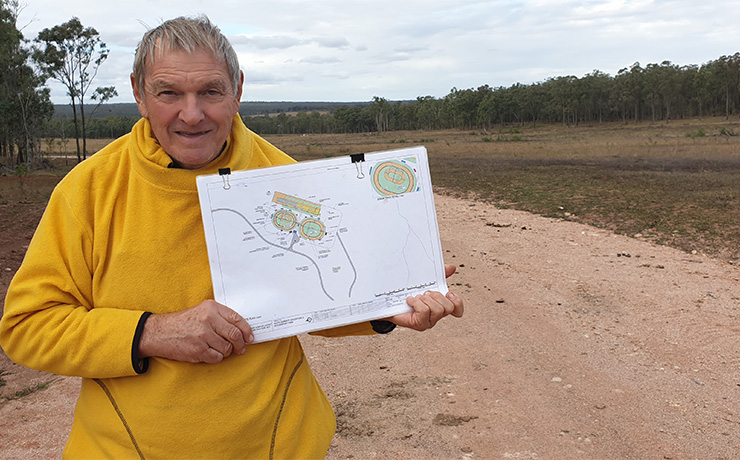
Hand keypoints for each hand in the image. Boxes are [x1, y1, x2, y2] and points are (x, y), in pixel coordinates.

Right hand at [138, 300, 253, 363]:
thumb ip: (220, 317)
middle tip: (240, 349)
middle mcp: (208, 320)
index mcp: (211, 308)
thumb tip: (242, 330)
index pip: (237, 319)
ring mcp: (202, 336)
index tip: (250, 338)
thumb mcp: (202, 311)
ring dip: (227, 352)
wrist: (159, 332)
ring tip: (220, 349)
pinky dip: (217, 358)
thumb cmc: (183, 323)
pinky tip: (210, 353)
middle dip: (240, 344)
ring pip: (227, 348)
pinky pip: (217, 357)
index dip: (247, 330)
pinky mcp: (197, 350)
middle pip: (235, 335)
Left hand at [389, 264, 463, 330]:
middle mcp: (436, 316)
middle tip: (425, 293)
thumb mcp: (425, 281)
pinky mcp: (418, 324)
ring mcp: (428, 322)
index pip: (457, 310)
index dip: (457, 302)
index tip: (449, 293)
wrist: (387, 301)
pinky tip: (410, 300)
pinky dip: (417, 303)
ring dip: (426, 300)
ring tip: (417, 297)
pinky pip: (424, 311)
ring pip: (437, 310)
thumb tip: (452, 267)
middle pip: (448, 307)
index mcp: (440, 306)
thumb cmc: (407, 293)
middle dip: (437, 296)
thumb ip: (439, 274)